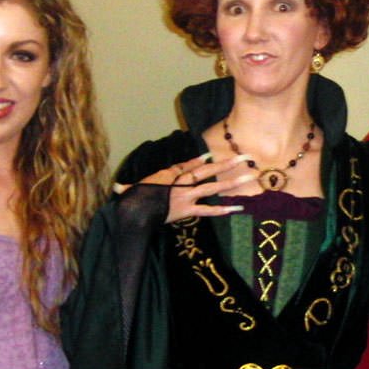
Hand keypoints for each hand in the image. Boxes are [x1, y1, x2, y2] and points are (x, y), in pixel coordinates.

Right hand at [133, 153, 257, 222]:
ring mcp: (185, 196)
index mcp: (169, 174)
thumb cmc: (132, 201)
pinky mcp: (187, 211)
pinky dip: (222, 210)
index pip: (188, 165)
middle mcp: (180, 182)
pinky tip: (237, 208)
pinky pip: (207, 210)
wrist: (134, 213)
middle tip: (246, 156)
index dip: (199, 161)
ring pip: (213, 187)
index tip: (211, 155)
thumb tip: (118, 187)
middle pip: (207, 170)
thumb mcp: (133, 188)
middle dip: (228, 163)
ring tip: (250, 177)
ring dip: (233, 182)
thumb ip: (129, 187)